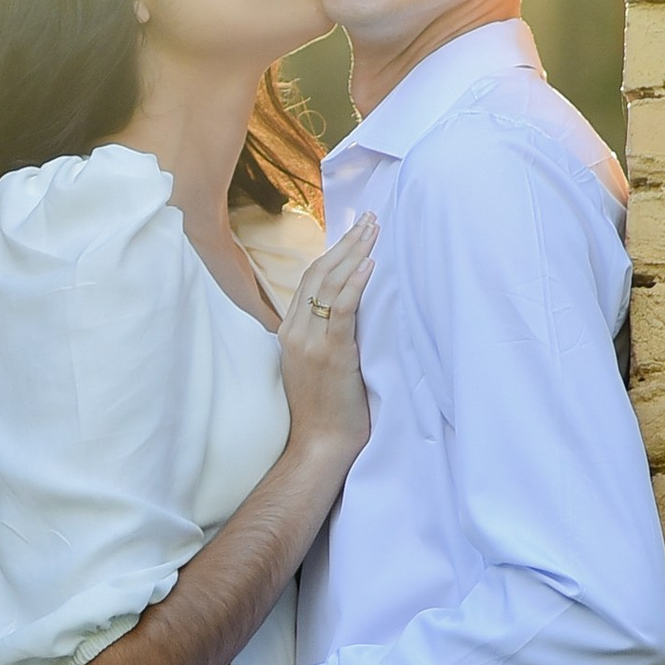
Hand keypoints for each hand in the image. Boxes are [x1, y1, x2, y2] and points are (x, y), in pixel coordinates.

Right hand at [277, 215, 376, 467]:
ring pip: (328, 284)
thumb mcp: (320, 367)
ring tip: (374, 230)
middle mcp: (295, 332)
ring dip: (354, 253)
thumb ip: (327, 338)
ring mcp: (309, 342)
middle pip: (318, 274)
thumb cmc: (326, 413)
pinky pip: (342, 309)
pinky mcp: (330, 353)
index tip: (355, 232)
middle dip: (346, 243)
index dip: (333, 253)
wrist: (319, 445)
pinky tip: (371, 263)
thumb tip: (352, 314)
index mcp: (290, 333)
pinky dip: (356, 283)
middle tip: (370, 218)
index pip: (309, 281)